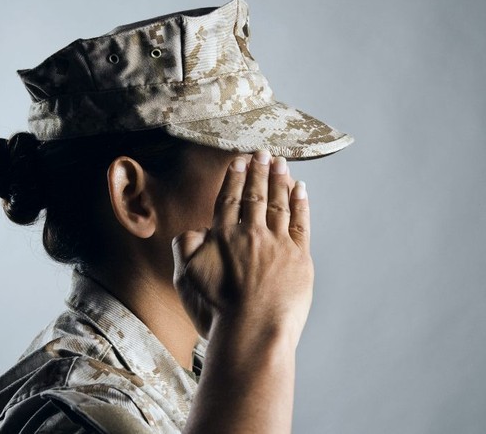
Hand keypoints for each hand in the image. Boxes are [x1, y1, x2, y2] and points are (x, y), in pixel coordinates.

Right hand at [171, 150, 312, 341]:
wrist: (251, 332)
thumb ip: (185, 247)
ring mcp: (278, 244)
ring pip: (279, 203)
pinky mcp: (299, 258)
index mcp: (223, 236)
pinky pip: (301, 223)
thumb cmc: (216, 312)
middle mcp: (251, 233)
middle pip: (256, 195)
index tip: (240, 160)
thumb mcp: (185, 278)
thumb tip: (195, 230)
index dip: (235, 177)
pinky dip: (301, 204)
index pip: (229, 199)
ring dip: (279, 180)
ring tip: (281, 163)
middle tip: (263, 152)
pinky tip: (300, 190)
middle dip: (260, 170)